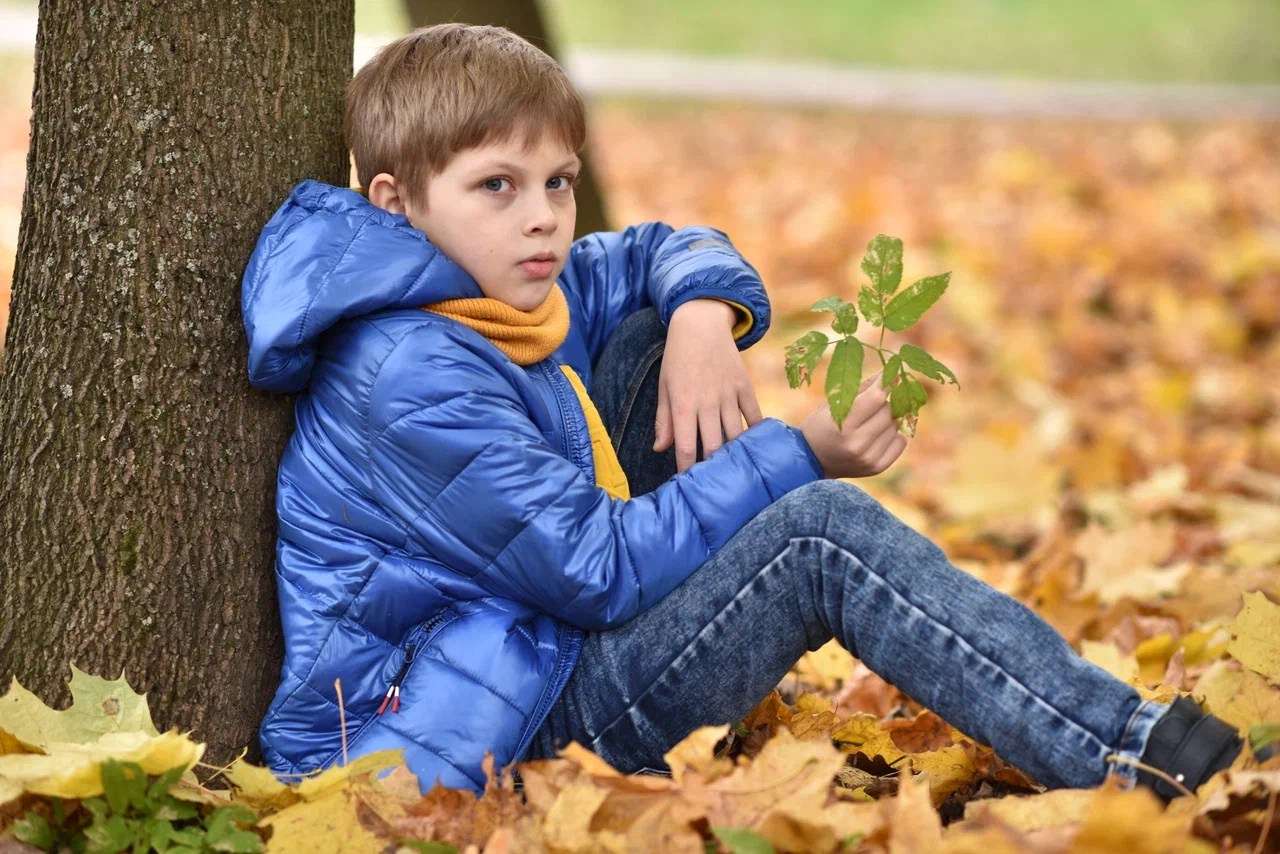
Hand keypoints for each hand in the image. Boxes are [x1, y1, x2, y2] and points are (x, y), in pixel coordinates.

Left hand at [655, 300, 762, 471]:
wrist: (701, 323)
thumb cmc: (677, 358)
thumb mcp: (665, 387)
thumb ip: (664, 420)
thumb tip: (660, 449)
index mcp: (684, 404)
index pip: (686, 447)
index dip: (687, 470)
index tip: (688, 485)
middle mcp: (707, 402)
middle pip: (714, 446)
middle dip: (713, 469)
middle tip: (713, 485)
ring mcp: (728, 394)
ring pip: (736, 435)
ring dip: (735, 455)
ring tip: (735, 473)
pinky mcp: (744, 385)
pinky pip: (754, 415)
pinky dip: (756, 433)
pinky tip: (756, 448)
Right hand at [800, 371, 907, 478]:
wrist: (812, 461)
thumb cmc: (822, 424)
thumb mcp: (833, 403)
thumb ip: (862, 387)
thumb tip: (889, 371)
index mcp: (843, 424)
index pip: (875, 398)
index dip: (887, 383)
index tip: (893, 373)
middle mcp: (857, 444)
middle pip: (889, 411)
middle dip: (884, 402)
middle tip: (873, 402)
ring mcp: (868, 458)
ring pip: (896, 425)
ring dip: (888, 418)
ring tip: (870, 421)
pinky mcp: (877, 467)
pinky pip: (901, 441)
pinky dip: (893, 434)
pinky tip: (877, 435)